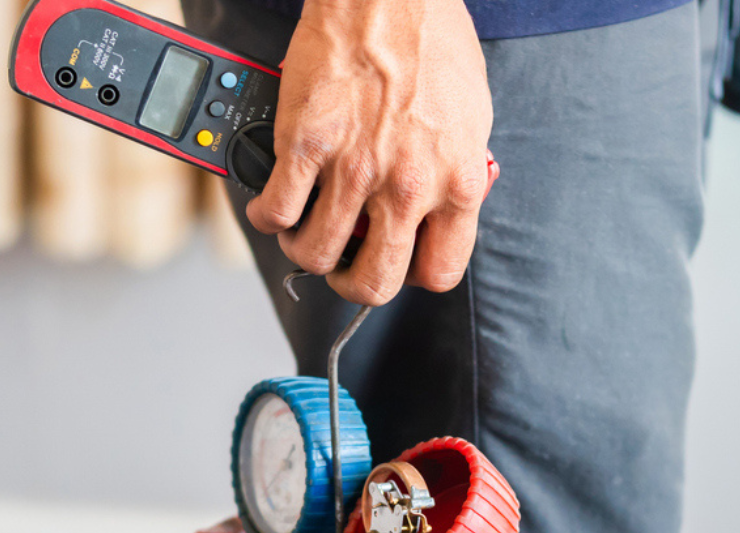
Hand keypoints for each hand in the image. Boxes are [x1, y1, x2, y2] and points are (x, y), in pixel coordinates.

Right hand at [246, 0, 492, 305]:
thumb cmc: (432, 42)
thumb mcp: (471, 117)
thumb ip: (455, 170)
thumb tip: (437, 203)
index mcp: (457, 183)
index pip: (440, 271)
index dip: (413, 274)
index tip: (399, 261)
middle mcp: (408, 187)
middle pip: (374, 283)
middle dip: (353, 284)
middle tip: (344, 265)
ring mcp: (354, 171)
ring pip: (315, 256)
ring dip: (304, 252)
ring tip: (303, 232)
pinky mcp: (306, 147)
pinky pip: (277, 211)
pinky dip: (267, 218)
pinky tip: (272, 207)